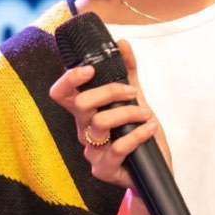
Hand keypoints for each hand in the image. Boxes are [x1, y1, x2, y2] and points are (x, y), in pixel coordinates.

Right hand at [49, 39, 172, 187]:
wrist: (153, 172)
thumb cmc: (139, 134)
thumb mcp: (135, 99)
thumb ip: (127, 71)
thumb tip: (121, 42)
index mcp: (85, 113)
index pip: (61, 94)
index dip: (70, 79)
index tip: (91, 69)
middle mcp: (83, 130)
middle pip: (81, 104)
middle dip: (111, 92)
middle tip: (133, 93)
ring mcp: (91, 151)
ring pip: (100, 124)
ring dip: (129, 113)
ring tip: (147, 113)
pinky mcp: (103, 169)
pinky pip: (116, 149)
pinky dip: (137, 135)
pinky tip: (149, 129)